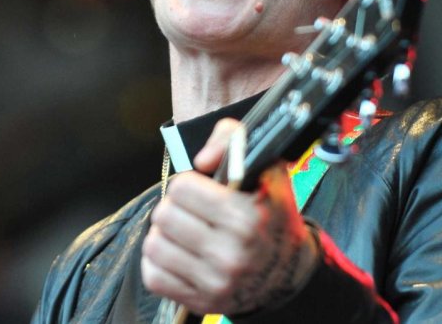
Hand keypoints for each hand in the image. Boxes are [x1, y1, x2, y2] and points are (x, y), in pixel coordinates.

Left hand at [141, 118, 318, 314]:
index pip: (181, 188)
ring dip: (163, 235)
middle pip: (164, 216)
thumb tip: (200, 159)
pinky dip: (159, 263)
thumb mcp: (266, 168)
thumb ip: (233, 139)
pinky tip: (178, 254)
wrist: (286, 271)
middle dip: (173, 208)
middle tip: (189, 212)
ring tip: (182, 232)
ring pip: (154, 246)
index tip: (200, 190)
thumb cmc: (270, 213)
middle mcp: (231, 254)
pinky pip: (154, 276)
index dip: (187, 184)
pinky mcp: (201, 301)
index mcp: (246, 217)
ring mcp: (215, 282)